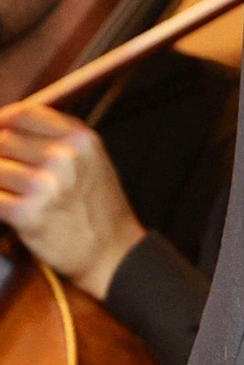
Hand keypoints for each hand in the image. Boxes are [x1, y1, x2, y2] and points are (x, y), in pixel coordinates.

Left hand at [0, 102, 146, 300]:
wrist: (111, 250)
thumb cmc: (97, 206)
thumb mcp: (91, 160)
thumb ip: (56, 139)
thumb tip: (6, 128)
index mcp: (80, 139)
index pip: (24, 114)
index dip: (2, 120)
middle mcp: (64, 157)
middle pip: (3, 140)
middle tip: (4, 169)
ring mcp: (45, 184)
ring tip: (7, 189)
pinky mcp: (27, 213)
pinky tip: (5, 207)